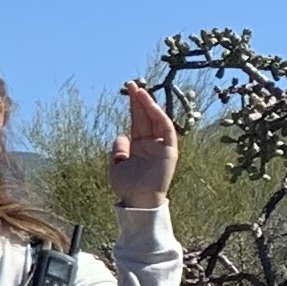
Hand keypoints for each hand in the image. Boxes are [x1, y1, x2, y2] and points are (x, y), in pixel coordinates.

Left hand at [107, 80, 180, 212]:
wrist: (138, 201)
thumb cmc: (127, 187)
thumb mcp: (117, 166)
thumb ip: (118, 150)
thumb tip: (121, 135)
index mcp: (138, 146)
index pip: (137, 121)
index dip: (134, 106)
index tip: (128, 92)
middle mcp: (151, 144)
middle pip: (146, 117)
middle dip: (140, 101)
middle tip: (132, 84)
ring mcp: (161, 146)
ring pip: (156, 120)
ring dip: (149, 105)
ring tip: (139, 91)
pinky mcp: (170, 151)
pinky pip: (167, 130)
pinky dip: (159, 117)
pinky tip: (150, 106)